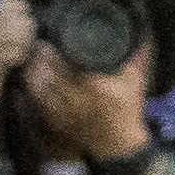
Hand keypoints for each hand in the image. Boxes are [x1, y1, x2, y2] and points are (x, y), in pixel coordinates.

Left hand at [21, 37, 153, 164]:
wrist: (116, 145)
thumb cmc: (127, 110)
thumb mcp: (135, 81)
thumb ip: (136, 54)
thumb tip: (142, 29)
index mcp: (96, 87)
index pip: (72, 63)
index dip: (60, 50)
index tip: (54, 36)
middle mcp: (77, 100)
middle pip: (52, 73)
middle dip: (42, 57)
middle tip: (39, 42)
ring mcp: (64, 112)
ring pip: (41, 87)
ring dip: (34, 71)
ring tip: (32, 57)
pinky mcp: (55, 121)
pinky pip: (38, 102)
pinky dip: (33, 88)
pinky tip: (32, 77)